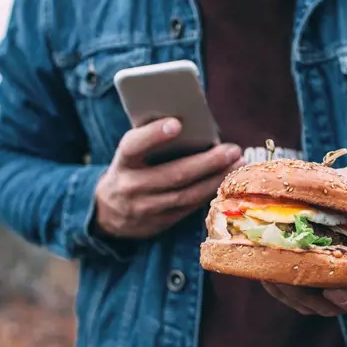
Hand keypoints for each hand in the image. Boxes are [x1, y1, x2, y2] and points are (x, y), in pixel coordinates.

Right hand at [94, 117, 243, 237]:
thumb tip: (193, 124)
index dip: (154, 135)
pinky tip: (228, 181)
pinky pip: (190, 207)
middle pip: (173, 174)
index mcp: (122, 162)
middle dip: (207, 162)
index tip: (177, 123)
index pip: (134, 146)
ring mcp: (146, 208)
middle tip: (232, 149)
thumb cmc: (130, 170)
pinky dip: (210, 192)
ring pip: (187, 195)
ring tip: (238, 164)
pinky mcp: (160, 222)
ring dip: (216, 179)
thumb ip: (151, 142)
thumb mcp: (131, 155)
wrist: (108, 213)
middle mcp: (131, 187)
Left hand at [262, 166, 346, 316]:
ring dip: (293, 296)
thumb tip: (326, 179)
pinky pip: (306, 300)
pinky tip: (268, 274)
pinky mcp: (328, 289)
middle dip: (310, 298)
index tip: (331, 292)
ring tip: (271, 276)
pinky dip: (287, 293)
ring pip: (319, 307)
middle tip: (285, 280)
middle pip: (341, 307)